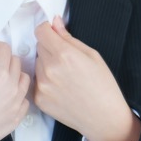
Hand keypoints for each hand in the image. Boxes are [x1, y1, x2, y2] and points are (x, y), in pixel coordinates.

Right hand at [0, 39, 30, 140]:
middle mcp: (13, 86)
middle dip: (4, 59)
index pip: (5, 49)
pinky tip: (6, 97)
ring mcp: (17, 102)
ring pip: (24, 79)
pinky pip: (25, 100)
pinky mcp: (17, 117)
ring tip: (0, 81)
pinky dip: (18, 94)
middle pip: (16, 62)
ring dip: (15, 75)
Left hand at [34, 15, 140, 140]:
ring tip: (65, 76)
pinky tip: (61, 87)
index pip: (41, 31)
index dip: (47, 29)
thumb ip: (69, 38)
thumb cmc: (102, 85)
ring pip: (37, 63)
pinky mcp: (38, 99)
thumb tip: (55, 23)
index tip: (53, 33)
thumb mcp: (92, 55)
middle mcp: (49, 69)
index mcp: (64, 54)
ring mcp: (42, 85)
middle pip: (39, 47)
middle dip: (50, 48)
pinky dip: (45, 80)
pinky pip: (37, 81)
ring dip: (46, 64)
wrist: (103, 116)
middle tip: (67, 59)